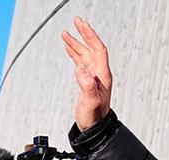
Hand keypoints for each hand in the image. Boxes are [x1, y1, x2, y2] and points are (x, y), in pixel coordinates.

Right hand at [62, 17, 112, 131]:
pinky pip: (80, 63)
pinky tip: (69, 49)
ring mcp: (93, 77)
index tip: (81, 24)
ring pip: (84, 55)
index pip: (98, 49)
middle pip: (92, 48)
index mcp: (102, 75)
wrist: (94, 129)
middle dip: (84, 34)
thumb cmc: (94, 118)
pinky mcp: (86, 82)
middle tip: (76, 21)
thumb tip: (80, 70)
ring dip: (76, 44)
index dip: (90, 35)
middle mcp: (99, 74)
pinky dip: (74, 54)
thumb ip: (87, 86)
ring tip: (65, 34)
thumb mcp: (91, 102)